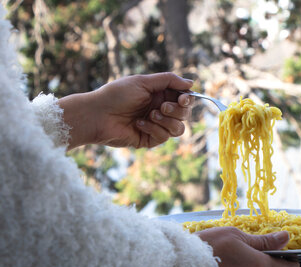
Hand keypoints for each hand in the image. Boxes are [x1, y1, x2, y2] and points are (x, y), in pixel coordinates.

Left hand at [59, 73, 193, 149]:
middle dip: (176, 110)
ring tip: (150, 115)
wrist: (97, 115)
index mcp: (159, 95)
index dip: (187, 99)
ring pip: (178, 128)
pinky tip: (138, 124)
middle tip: (161, 107)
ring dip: (166, 121)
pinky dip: (153, 129)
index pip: (184, 98)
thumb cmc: (117, 95)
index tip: (183, 99)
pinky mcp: (149, 139)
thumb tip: (191, 83)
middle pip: (184, 114)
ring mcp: (156, 126)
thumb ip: (168, 80)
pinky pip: (164, 137)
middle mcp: (160, 110)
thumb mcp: (143, 81)